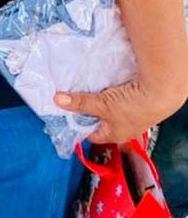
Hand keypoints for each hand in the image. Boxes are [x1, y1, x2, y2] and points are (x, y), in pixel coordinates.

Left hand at [54, 78, 187, 144]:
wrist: (161, 93)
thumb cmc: (132, 106)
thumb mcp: (102, 105)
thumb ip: (80, 103)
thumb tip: (57, 100)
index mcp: (113, 135)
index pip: (90, 134)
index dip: (77, 125)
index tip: (64, 113)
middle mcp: (122, 128)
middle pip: (98, 119)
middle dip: (86, 110)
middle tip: (71, 98)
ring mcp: (130, 115)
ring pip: (107, 108)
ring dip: (98, 99)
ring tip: (84, 89)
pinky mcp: (135, 101)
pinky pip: (117, 98)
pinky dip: (109, 92)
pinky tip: (102, 83)